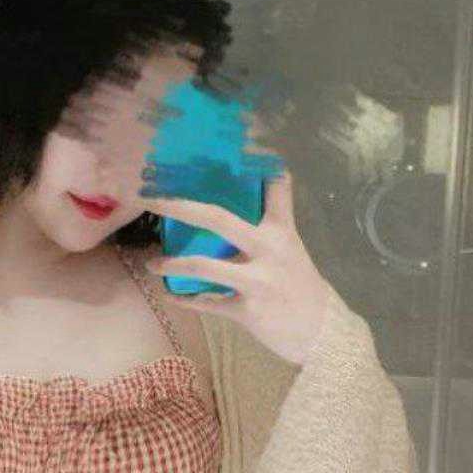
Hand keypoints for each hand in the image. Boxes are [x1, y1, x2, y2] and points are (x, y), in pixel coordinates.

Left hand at [143, 168, 332, 368]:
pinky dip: (187, 300)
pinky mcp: (247, 310)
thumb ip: (266, 229)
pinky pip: (207, 304)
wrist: (321, 332)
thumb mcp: (291, 250)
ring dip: (173, 265)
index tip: (231, 141)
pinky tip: (171, 295)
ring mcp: (257, 281)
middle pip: (218, 218)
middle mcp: (269, 249)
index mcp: (282, 230)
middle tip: (151, 199)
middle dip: (180, 206)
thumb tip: (226, 214)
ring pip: (204, 266)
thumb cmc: (300, 287)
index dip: (255, 160)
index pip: (274, 184)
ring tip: (153, 264)